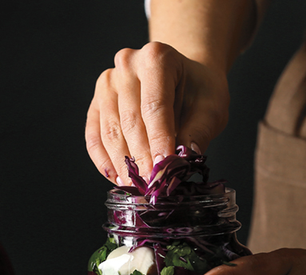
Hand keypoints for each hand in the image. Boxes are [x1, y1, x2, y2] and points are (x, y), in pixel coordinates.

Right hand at [85, 41, 230, 184]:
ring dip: (123, 162)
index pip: (155, 106)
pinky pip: (94, 135)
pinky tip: (117, 177)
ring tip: (136, 185)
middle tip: (151, 185)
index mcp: (157, 57)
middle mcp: (127, 64)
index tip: (162, 168)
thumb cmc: (198, 91)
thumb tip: (182, 162)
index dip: (158, 140)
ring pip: (110, 130)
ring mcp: (107, 82)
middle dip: (141, 157)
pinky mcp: (96, 102)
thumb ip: (198, 133)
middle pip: (130, 120)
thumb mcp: (211, 108)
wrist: (183, 79)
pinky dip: (104, 160)